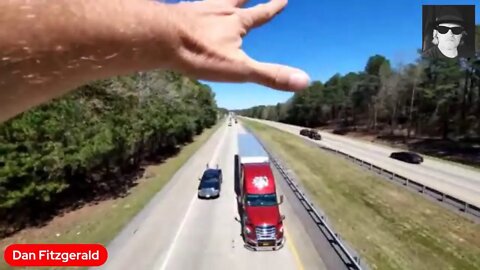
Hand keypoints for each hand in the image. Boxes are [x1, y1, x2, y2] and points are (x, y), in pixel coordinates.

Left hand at [170, 0, 309, 90]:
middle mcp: (218, 10)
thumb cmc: (200, 53)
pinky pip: (190, 4)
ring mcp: (197, 9)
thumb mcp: (239, 69)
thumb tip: (304, 81)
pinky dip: (194, 4)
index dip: (274, 6)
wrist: (159, 38)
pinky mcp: (179, 13)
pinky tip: (189, 7)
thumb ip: (270, 75)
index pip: (261, 13)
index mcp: (236, 23)